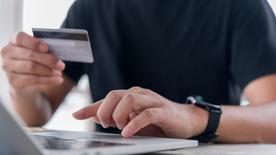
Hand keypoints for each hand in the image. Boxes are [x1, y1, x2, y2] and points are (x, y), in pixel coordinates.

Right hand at [0, 32, 64, 93]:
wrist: (23, 80)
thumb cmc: (32, 61)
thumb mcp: (37, 53)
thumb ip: (43, 50)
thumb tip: (57, 54)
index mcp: (14, 41)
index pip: (21, 38)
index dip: (34, 43)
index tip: (46, 48)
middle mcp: (8, 52)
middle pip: (30, 55)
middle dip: (49, 60)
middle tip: (61, 65)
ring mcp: (8, 67)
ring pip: (31, 67)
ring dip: (49, 71)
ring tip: (59, 73)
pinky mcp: (12, 80)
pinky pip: (32, 79)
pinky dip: (48, 80)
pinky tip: (57, 80)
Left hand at [73, 87, 207, 137]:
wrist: (185, 120)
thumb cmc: (158, 120)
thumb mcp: (133, 119)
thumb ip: (116, 116)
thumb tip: (96, 116)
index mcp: (131, 96)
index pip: (107, 98)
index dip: (91, 107)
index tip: (76, 115)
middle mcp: (140, 95)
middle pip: (116, 94)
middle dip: (105, 110)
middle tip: (105, 125)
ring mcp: (152, 101)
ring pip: (129, 99)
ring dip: (118, 114)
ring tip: (118, 127)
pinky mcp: (163, 111)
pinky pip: (146, 114)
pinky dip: (134, 123)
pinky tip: (127, 132)